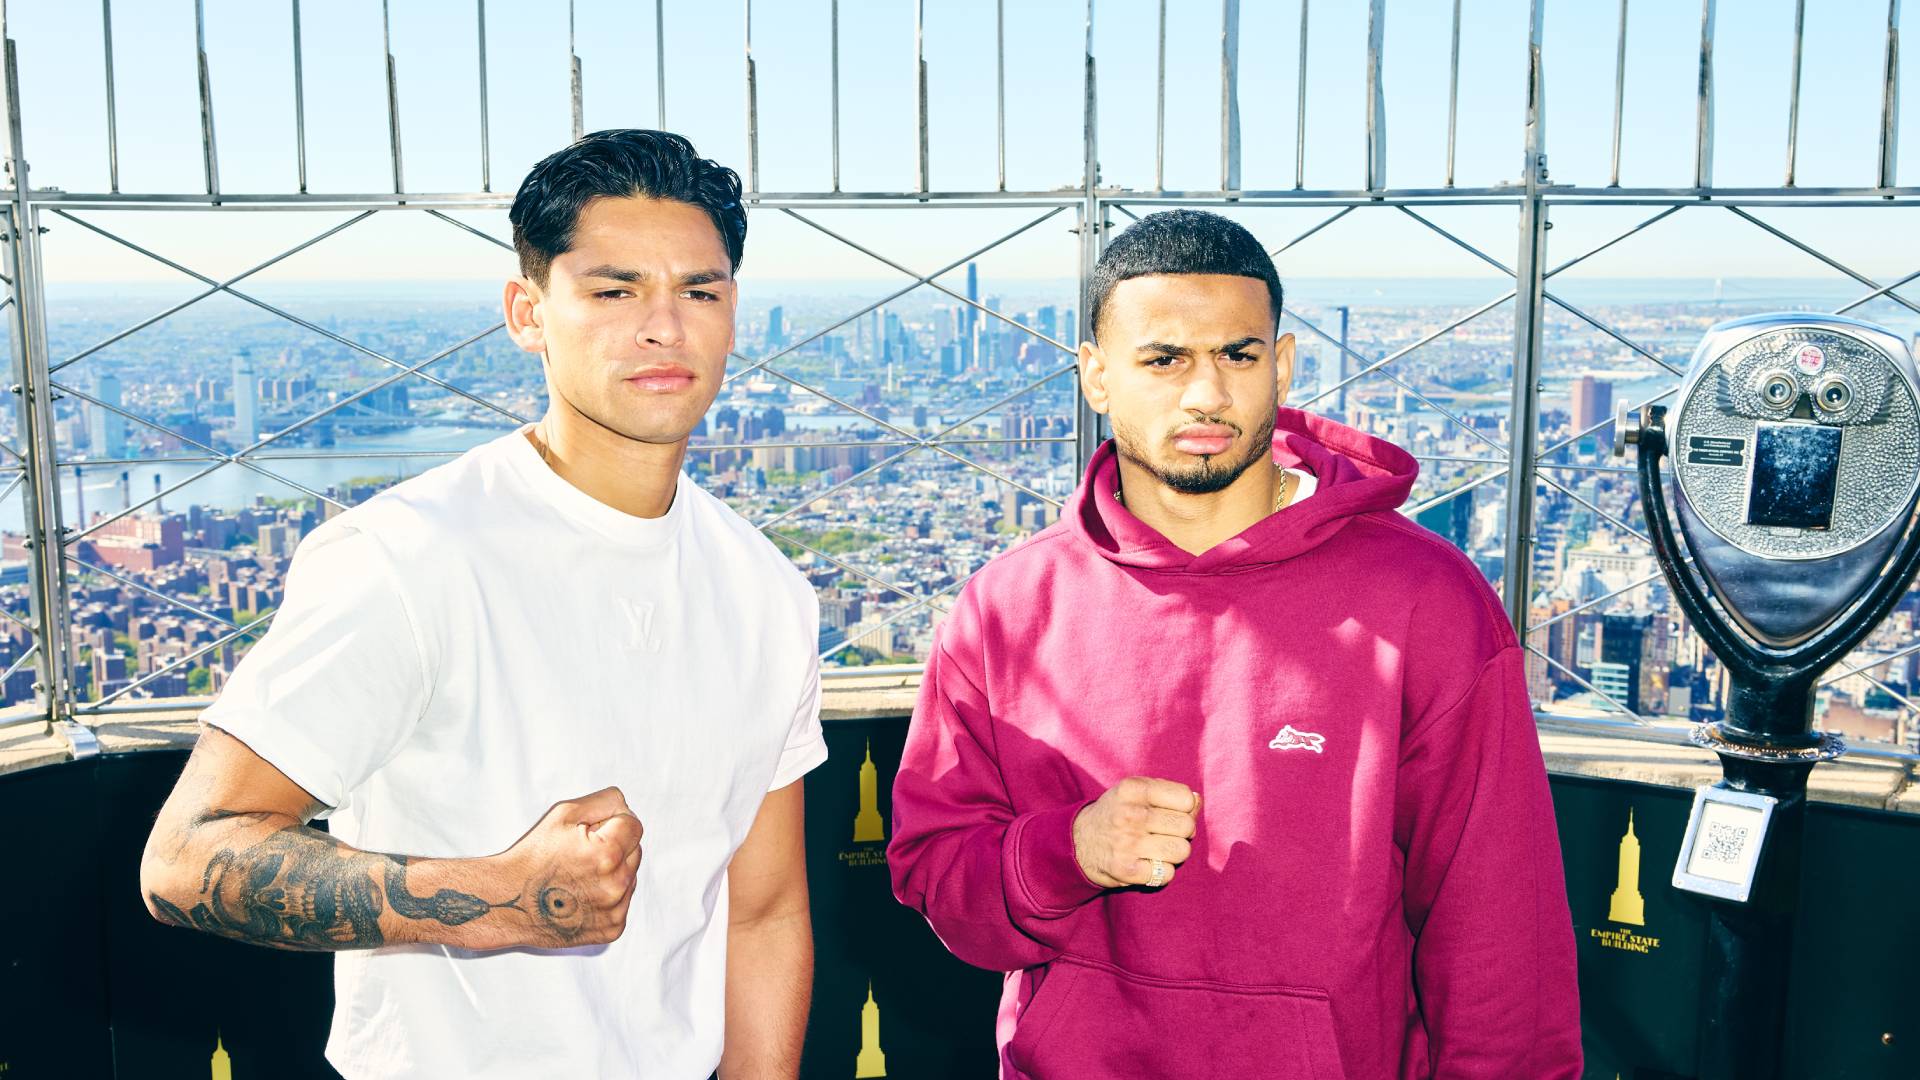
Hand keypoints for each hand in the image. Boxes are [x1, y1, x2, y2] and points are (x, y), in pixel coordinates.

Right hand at [494, 786, 642, 946]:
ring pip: (631, 876)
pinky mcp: (613, 929)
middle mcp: (616, 885)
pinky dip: (608, 896)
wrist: (508, 902)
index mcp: (607, 854)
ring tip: (578, 875)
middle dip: (614, 846)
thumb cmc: (533, 856)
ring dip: (613, 871)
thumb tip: (628, 808)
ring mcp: (616, 911)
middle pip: (635, 850)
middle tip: (579, 854)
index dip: (611, 823)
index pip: (634, 824)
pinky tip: (581, 895)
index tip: (589, 832)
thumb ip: (606, 801)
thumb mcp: (564, 813)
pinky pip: (623, 901)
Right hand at [1071, 777, 1198, 888]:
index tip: (1168, 812)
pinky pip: (1167, 874)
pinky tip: (1147, 863)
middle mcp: (1130, 814)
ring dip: (1173, 853)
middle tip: (1163, 833)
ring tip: (1157, 849)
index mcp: (1133, 789)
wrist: (1076, 842)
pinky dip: (1161, 871)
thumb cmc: (1116, 814)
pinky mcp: (1126, 870)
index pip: (1186, 799)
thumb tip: (1197, 800)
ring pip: (1181, 851)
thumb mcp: (1136, 793)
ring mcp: (1128, 843)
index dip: (1184, 808)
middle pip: (1186, 826)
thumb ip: (1168, 793)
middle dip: (1180, 832)